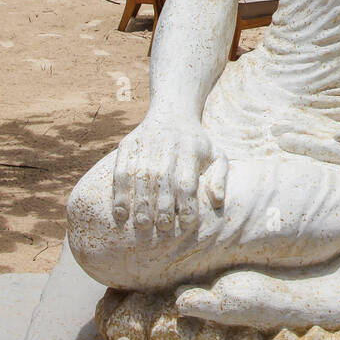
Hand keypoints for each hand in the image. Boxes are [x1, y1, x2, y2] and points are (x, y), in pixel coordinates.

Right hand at [112, 120, 226, 231]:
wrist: (172, 112)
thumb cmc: (197, 144)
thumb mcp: (216, 155)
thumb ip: (219, 178)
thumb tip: (217, 202)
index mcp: (190, 149)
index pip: (187, 182)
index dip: (186, 205)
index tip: (186, 225)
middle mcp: (167, 145)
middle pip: (163, 181)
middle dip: (162, 207)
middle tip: (162, 228)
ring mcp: (145, 145)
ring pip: (140, 178)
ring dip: (140, 203)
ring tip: (142, 225)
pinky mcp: (128, 146)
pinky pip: (121, 172)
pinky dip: (119, 194)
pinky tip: (121, 213)